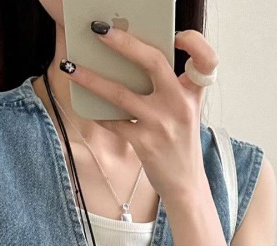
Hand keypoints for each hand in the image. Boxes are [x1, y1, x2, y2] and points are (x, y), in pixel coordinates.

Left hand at [59, 26, 217, 202]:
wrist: (185, 184)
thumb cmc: (180, 143)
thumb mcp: (186, 111)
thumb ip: (170, 86)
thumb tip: (131, 62)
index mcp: (193, 93)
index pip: (206, 59)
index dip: (195, 41)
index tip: (177, 35)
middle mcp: (179, 105)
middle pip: (153, 62)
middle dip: (123, 42)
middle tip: (99, 30)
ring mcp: (161, 125)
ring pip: (120, 93)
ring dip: (91, 78)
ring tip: (70, 67)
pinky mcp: (144, 144)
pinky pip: (113, 122)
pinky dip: (98, 112)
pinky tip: (85, 105)